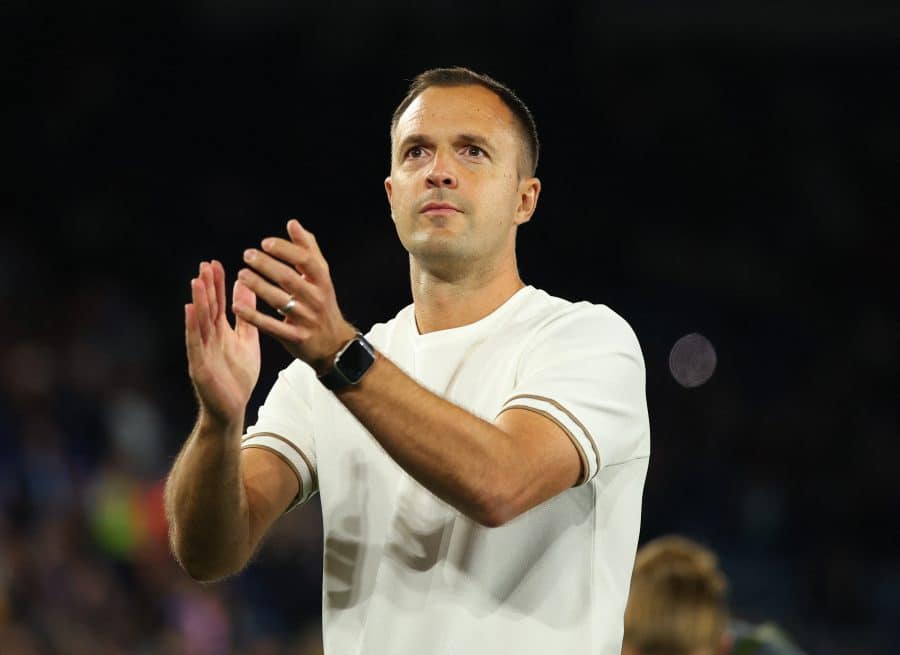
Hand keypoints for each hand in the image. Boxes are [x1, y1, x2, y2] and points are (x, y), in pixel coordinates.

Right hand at [185, 260, 260, 427]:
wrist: (233, 409)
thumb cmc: (239, 376)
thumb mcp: (247, 340)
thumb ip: (246, 316)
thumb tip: (245, 286)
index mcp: (221, 333)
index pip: (218, 303)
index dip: (217, 285)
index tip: (215, 264)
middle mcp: (209, 339)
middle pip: (207, 309)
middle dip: (206, 287)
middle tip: (205, 265)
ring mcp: (202, 352)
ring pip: (199, 323)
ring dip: (198, 302)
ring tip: (197, 281)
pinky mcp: (199, 366)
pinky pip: (195, 344)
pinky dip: (192, 327)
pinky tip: (190, 310)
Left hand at [233, 219, 356, 372]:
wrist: (334, 343)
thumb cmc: (323, 304)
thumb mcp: (321, 276)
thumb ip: (308, 249)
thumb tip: (292, 224)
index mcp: (322, 281)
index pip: (305, 260)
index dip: (285, 250)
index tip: (265, 242)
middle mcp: (316, 298)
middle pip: (290, 278)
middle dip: (267, 265)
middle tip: (247, 255)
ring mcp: (307, 319)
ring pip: (280, 301)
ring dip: (258, 286)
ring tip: (241, 275)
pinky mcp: (297, 338)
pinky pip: (272, 326)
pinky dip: (254, 316)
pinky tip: (237, 306)